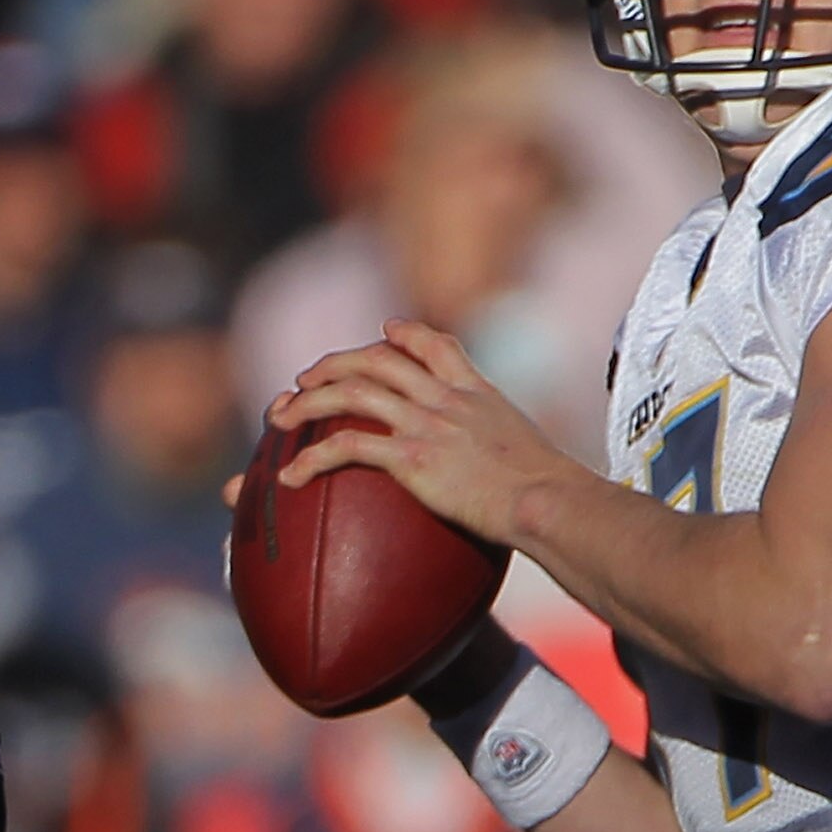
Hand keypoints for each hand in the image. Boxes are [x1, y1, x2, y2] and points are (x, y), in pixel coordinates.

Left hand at [271, 318, 568, 547]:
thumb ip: (516, 451)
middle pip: (377, 359)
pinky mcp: (412, 457)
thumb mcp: (537, 454)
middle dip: (334, 364)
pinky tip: (289, 477)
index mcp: (476, 393)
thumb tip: (529, 479)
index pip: (435, 344)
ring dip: (307, 403)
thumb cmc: (552, 494)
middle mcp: (446, 398)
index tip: (386, 332)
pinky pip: (348, 446)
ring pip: (351, 393)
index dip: (404, 334)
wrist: (548, 499)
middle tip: (304, 380)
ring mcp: (427, 423)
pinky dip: (311, 458)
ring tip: (279, 419)